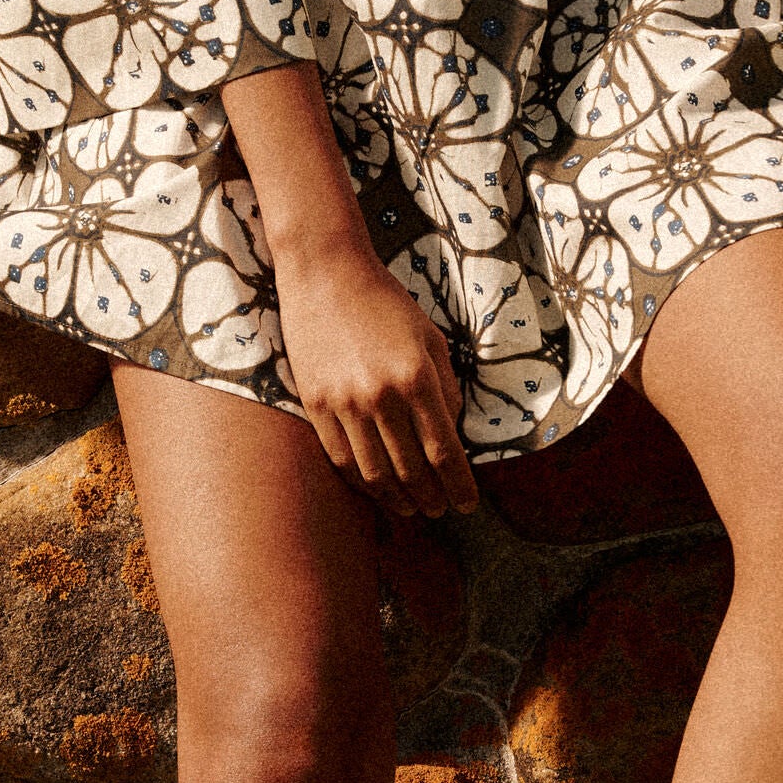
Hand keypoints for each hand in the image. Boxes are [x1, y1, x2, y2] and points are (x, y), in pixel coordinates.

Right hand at [271, 229, 479, 520]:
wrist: (326, 273)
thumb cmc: (387, 303)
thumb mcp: (431, 339)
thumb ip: (447, 389)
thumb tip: (454, 436)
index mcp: (417, 378)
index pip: (444, 451)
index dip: (458, 485)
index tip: (467, 504)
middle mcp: (381, 396)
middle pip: (411, 469)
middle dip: (431, 497)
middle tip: (441, 509)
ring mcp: (344, 402)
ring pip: (374, 472)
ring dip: (397, 499)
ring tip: (411, 509)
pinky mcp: (314, 403)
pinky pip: (340, 458)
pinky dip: (361, 482)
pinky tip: (376, 489)